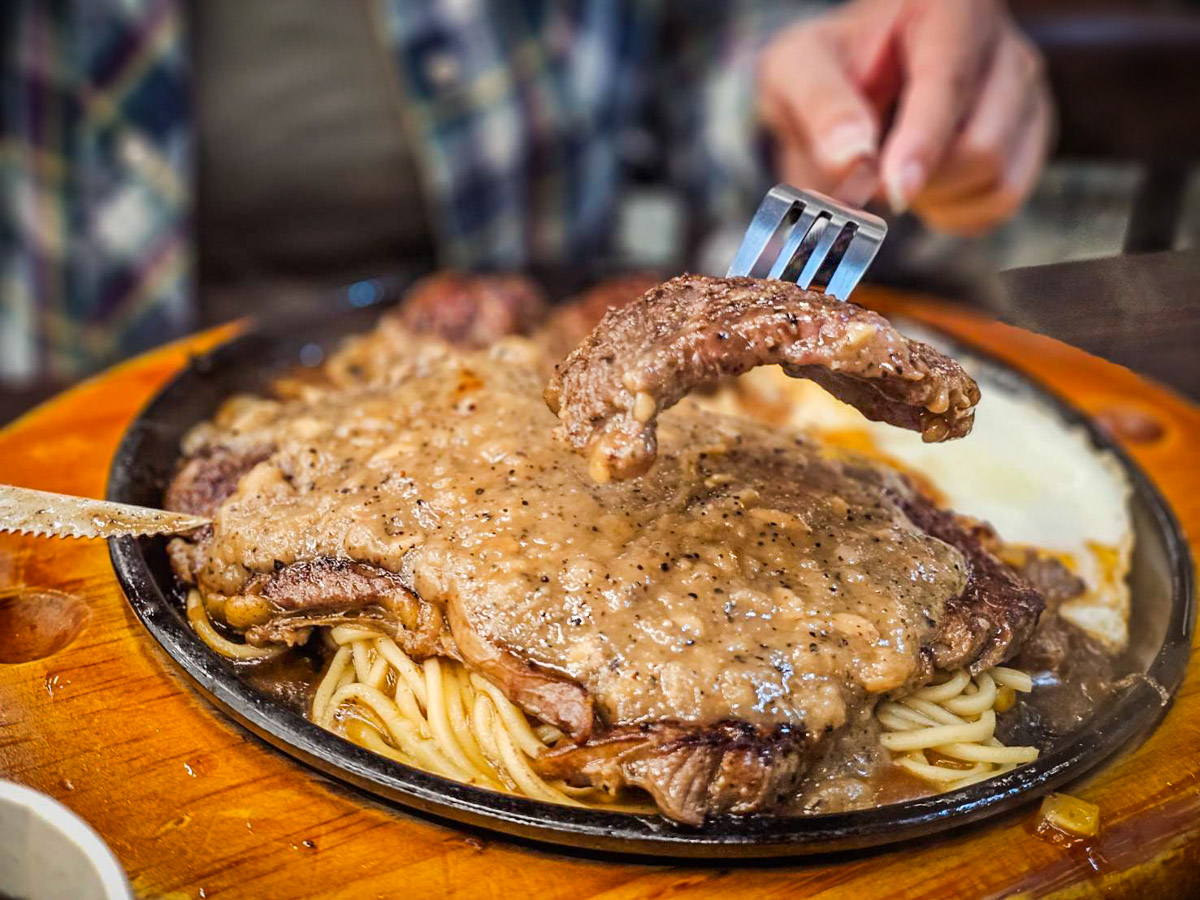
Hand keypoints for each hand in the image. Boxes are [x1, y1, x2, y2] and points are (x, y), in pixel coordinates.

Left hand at [757, 0, 1052, 234]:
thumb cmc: (827, 67)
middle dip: (917, 180)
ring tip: (894, 169)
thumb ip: (820, 106)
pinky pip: (1001, 200)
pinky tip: (923, 187)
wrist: (852, 77)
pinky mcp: (1029, 136)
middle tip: (867, 172)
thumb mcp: (798, 70)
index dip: (923, 141)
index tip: (896, 189)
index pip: (948, 81)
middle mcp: (1001, 46)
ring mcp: (1024, 92)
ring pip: (998, 178)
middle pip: (981, 145)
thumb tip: (852, 157)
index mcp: (948, 11)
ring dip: (933, 198)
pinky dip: (954, 212)